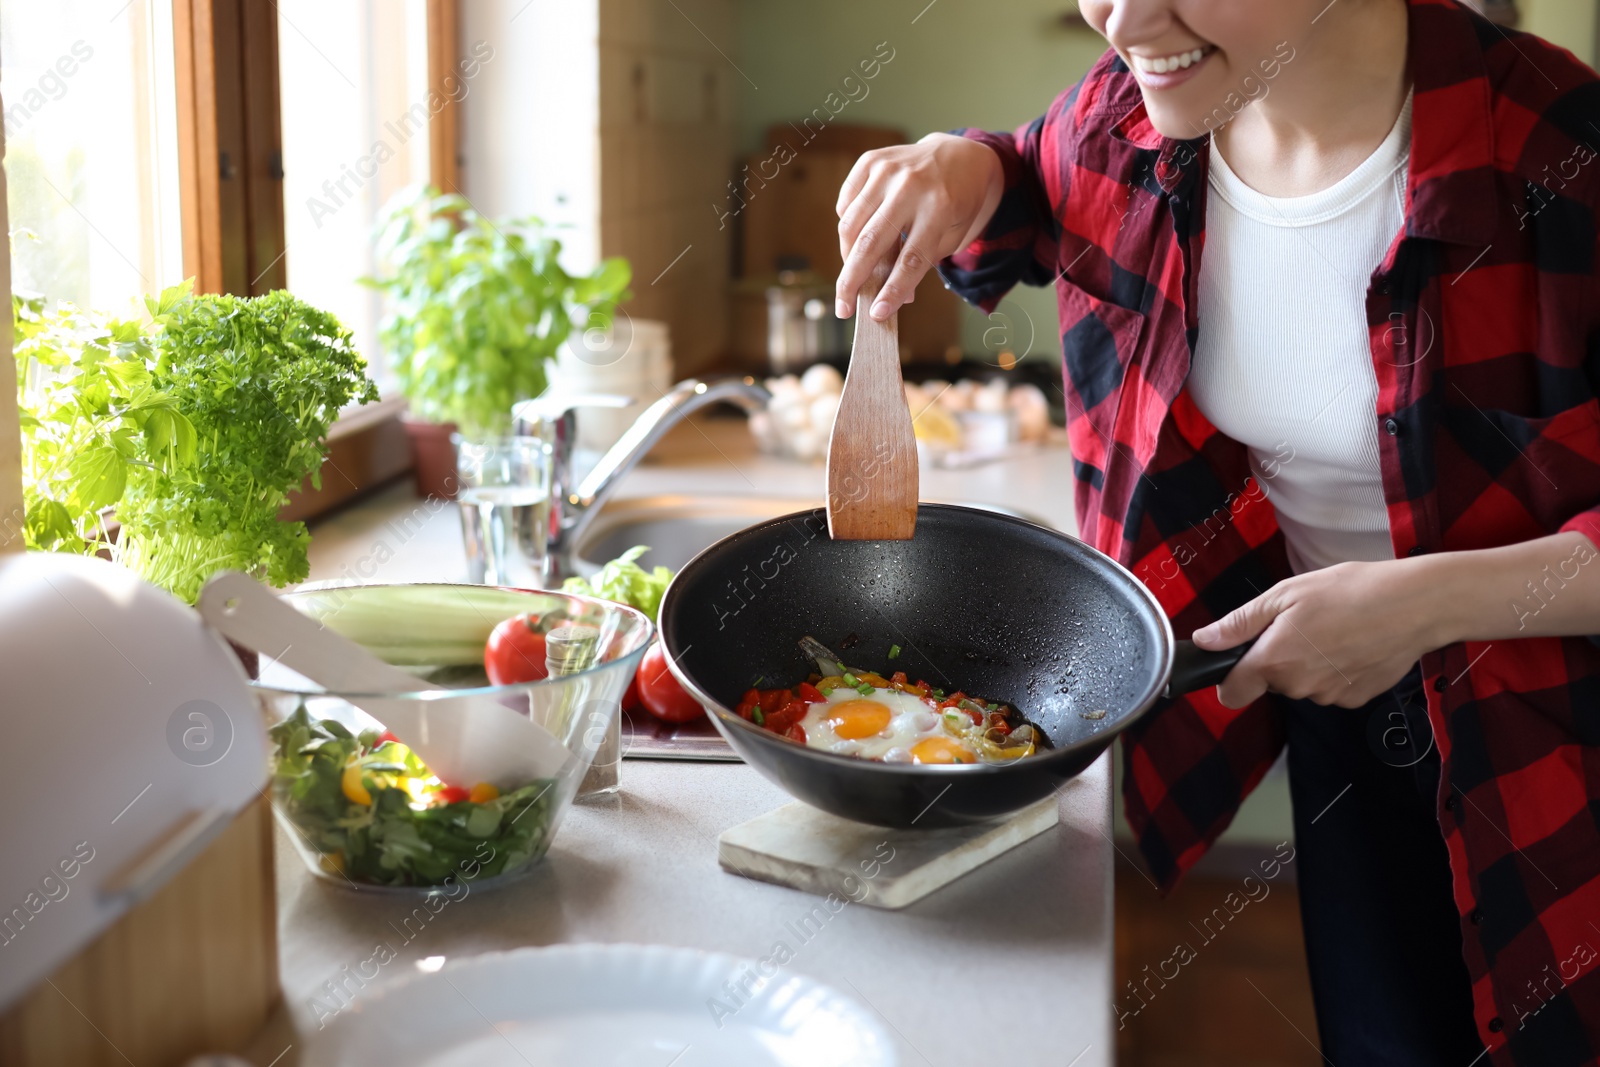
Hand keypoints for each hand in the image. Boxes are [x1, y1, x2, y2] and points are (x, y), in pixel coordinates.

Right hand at [835, 133, 1003, 321]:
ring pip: (851, 224)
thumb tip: (888, 299)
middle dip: (853, 281)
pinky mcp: (870, 161)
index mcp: (940, 207)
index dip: (893, 289)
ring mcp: (887, 169)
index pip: (912, 257)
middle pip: (872, 242)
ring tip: (852, 275)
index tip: (876, 314)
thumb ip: (921, 263)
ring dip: (847, 257)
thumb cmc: (956, 204)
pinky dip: (848, 226)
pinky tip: (858, 237)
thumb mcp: (951, 236)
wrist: (961, 156)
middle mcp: (911, 185)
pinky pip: (846, 203)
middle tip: (844, 308)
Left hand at [1191, 560, 1446, 708]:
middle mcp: (1299, 687)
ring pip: (1302, 684)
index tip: (1241, 658)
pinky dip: (1336, 670)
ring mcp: (1330, 697)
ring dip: (1308, 663)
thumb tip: (1204, 641)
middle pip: (1271, 683)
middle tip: (1301, 624)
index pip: (1231, 693)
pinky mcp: (1356, 698)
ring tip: (1333, 629)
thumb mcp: (1284, 595)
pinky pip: (1331, 687)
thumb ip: (1239, 623)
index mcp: (1274, 661)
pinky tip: (1353, 643)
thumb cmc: (1349, 591)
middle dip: (1277, 658)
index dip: (1231, 676)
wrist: (1414, 605)